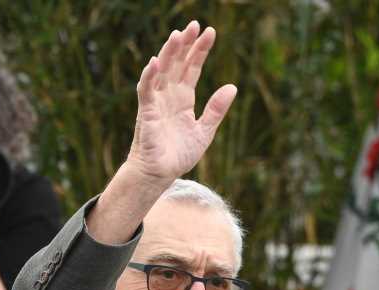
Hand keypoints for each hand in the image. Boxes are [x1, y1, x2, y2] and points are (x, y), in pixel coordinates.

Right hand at [126, 21, 237, 187]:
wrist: (160, 175)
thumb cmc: (178, 156)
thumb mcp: (204, 132)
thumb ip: (216, 110)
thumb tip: (232, 87)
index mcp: (183, 99)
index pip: (191, 68)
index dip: (200, 51)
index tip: (210, 32)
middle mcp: (169, 96)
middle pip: (177, 64)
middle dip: (185, 44)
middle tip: (194, 25)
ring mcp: (156, 102)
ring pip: (162, 71)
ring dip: (168, 53)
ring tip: (177, 35)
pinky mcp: (147, 112)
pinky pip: (146, 90)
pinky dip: (149, 76)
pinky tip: (156, 61)